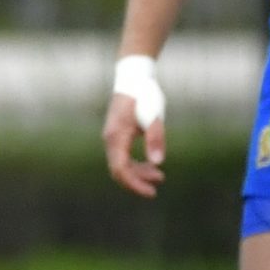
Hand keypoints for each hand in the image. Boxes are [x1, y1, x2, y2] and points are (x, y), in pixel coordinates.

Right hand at [101, 58, 167, 197]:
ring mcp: (112, 138)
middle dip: (137, 182)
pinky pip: (123, 157)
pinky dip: (136, 164)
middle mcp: (110, 139)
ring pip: (121, 165)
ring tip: (159, 176)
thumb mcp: (154, 115)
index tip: (151, 192)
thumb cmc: (144, 94)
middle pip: (119, 171)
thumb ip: (155, 138)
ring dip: (138, 173)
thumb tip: (157, 163)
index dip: (134, 184)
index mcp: (117, 136)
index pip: (121, 169)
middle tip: (158, 185)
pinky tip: (150, 165)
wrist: (134, 77)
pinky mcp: (117, 136)